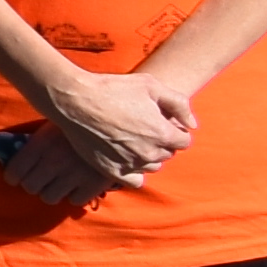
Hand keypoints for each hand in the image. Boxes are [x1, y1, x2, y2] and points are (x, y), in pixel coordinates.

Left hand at [0, 123, 134, 206]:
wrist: (117, 120)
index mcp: (40, 144)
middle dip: (34, 183)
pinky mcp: (94, 184)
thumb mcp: (52, 123)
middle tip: (42, 178)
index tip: (17, 176)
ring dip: (53, 191)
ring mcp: (73, 175)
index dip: (14, 177)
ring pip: (49, 198)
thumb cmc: (80, 117)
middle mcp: (53, 162)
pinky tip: (79, 184)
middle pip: (30, 188)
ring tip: (60, 182)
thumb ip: (36, 141)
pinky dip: (76, 194)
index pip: (14, 173)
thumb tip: (13, 151)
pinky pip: (75, 201)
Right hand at [45, 61, 197, 184]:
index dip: (174, 130)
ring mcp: (130, 163)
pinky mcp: (111, 170)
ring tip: (133, 141)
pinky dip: (135, 173)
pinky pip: (135, 181)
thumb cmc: (112, 88)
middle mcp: (150, 152)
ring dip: (148, 156)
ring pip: (153, 167)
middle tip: (143, 127)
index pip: (184, 141)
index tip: (160, 122)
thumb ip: (179, 104)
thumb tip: (192, 124)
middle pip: (168, 154)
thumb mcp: (150, 85)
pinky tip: (126, 159)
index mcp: (163, 132)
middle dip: (161, 142)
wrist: (74, 100)